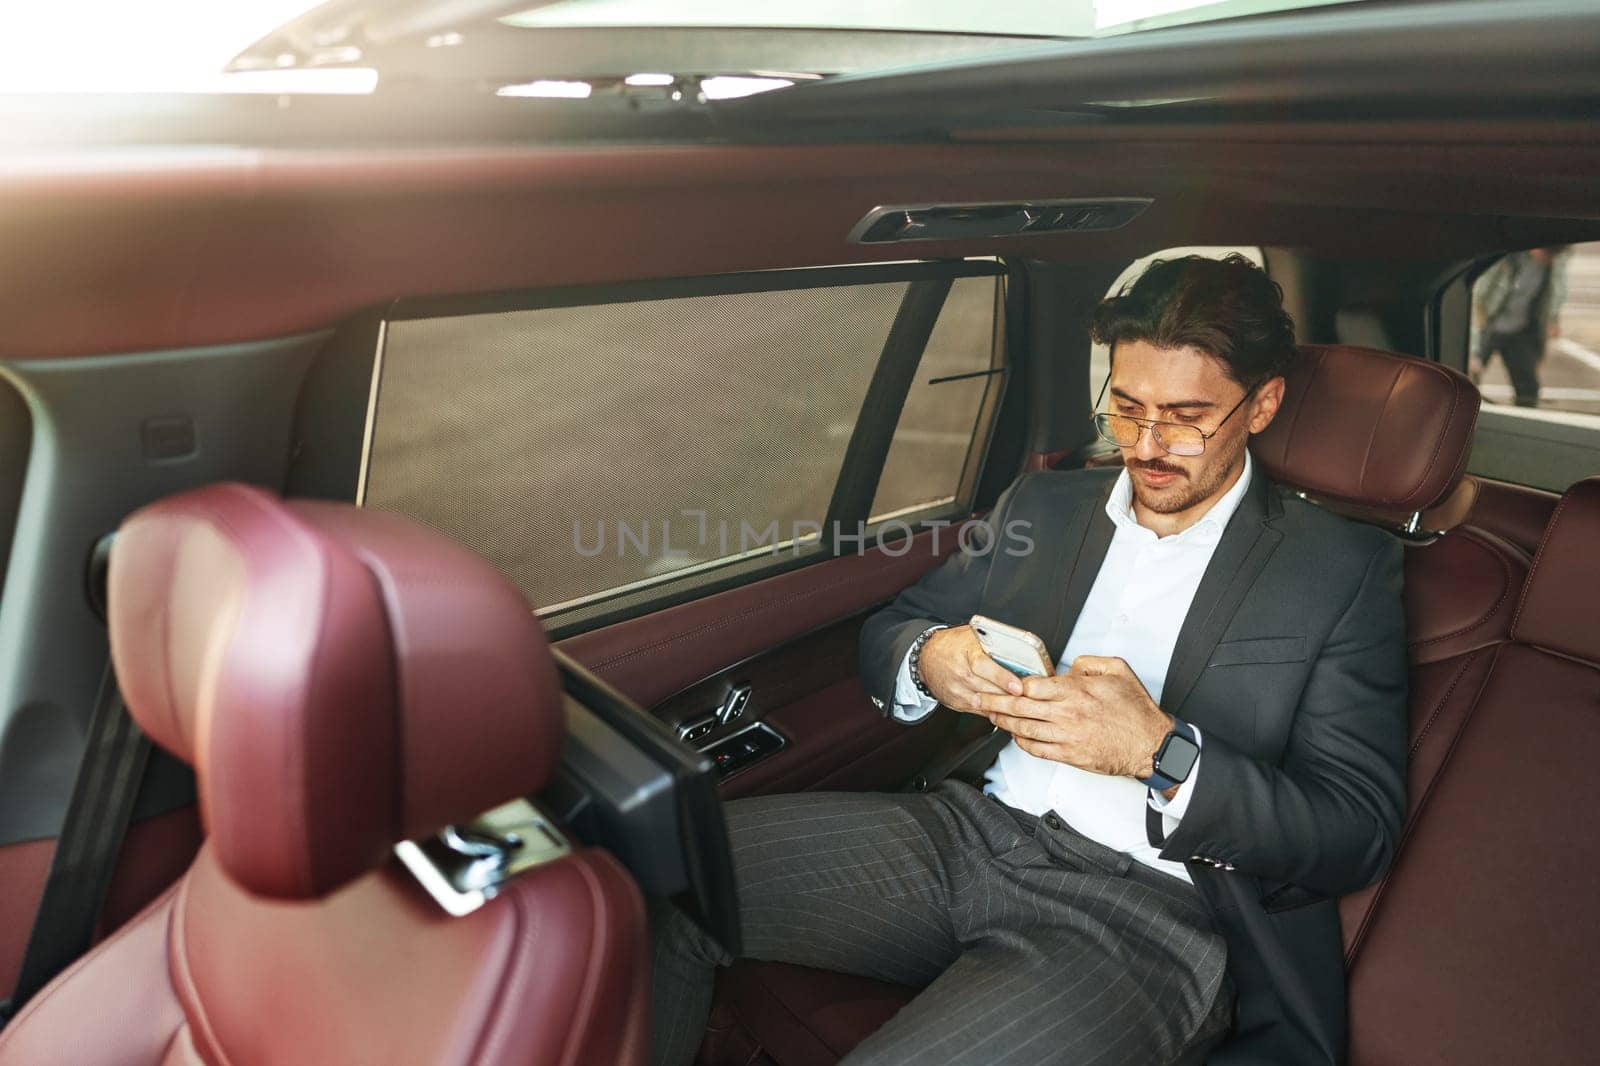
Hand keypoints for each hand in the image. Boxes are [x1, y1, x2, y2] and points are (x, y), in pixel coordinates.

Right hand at [916, 625, 1025, 713]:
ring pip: (986, 703)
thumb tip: (1021, 653)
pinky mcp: (957, 703)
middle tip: (1029, 699)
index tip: (1018, 687)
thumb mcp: (973, 637)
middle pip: (989, 689)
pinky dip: (995, 711)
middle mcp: (960, 673)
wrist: (927, 657)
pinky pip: (980, 711)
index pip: (984, 666)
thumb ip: (994, 644)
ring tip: (1022, 706)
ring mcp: (957, 690)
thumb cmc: (954, 644)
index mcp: (966, 653)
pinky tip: (1006, 710)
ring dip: (1005, 706)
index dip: (1002, 678)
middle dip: (1010, 696)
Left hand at [973, 655, 1172, 778]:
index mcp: (1076, 691)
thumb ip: (1088, 662)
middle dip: (995, 701)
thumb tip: (1068, 666)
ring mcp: (1067, 736)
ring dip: (1003, 722)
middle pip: (1020, 707)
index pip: (1032, 685)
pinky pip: (1037, 749)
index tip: (1002, 680)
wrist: (1150, 745)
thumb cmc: (1136, 710)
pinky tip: (1014, 736)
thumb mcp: (1118, 670)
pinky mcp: (1070, 755)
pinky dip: (1022, 743)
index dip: (1013, 682)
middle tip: (979, 697)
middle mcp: (1067, 713)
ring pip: (1024, 729)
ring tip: (990, 715)